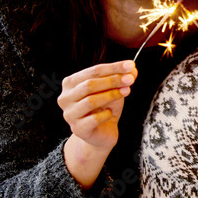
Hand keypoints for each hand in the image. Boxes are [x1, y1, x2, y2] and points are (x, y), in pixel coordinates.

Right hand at [58, 60, 137, 188]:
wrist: (102, 132)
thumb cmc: (105, 107)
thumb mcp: (114, 89)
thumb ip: (122, 77)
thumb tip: (132, 69)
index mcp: (71, 83)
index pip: (93, 71)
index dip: (113, 67)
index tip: (130, 65)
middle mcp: (65, 98)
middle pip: (89, 84)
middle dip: (113, 80)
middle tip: (130, 79)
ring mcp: (69, 114)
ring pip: (90, 101)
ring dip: (111, 95)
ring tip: (125, 92)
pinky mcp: (78, 129)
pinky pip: (94, 119)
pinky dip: (106, 114)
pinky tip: (110, 113)